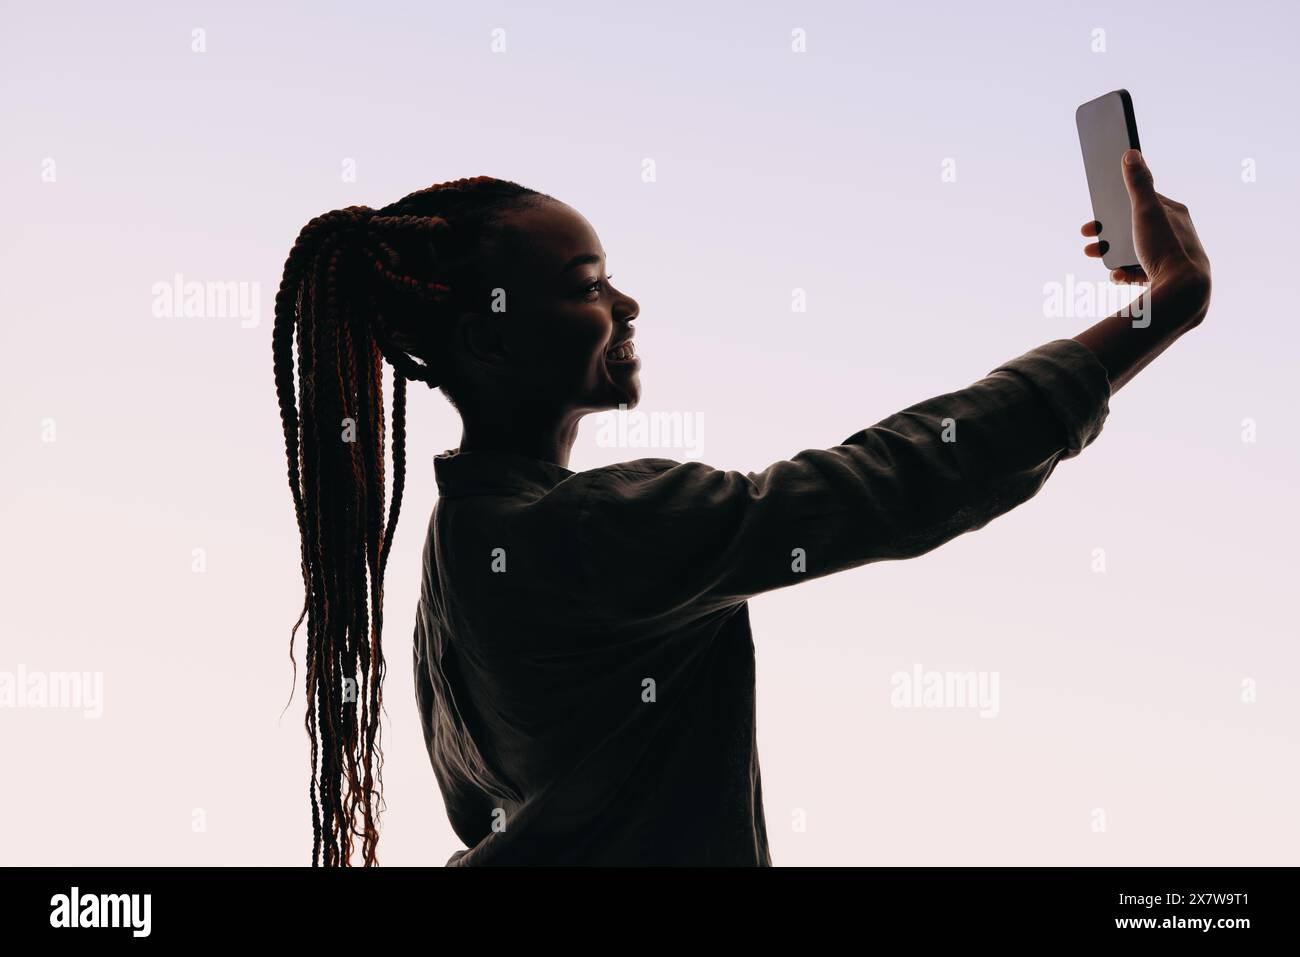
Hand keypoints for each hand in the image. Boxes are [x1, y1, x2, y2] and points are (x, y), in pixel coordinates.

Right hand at [1080, 150, 1210, 307]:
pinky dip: (1124, 273)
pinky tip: (1117, 275)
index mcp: (1174, 214)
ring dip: (1112, 253)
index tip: (1098, 211)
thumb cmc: (1165, 249)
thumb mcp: (1146, 210)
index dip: (1117, 204)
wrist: (1182, 293)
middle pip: (1135, 227)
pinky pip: (1139, 274)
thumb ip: (1138, 183)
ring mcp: (1171, 258)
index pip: (1143, 202)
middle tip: (1088, 235)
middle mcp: (1176, 234)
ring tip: (1095, 255)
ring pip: (1135, 251)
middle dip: (1108, 231)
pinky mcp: (1165, 279)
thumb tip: (1131, 153)